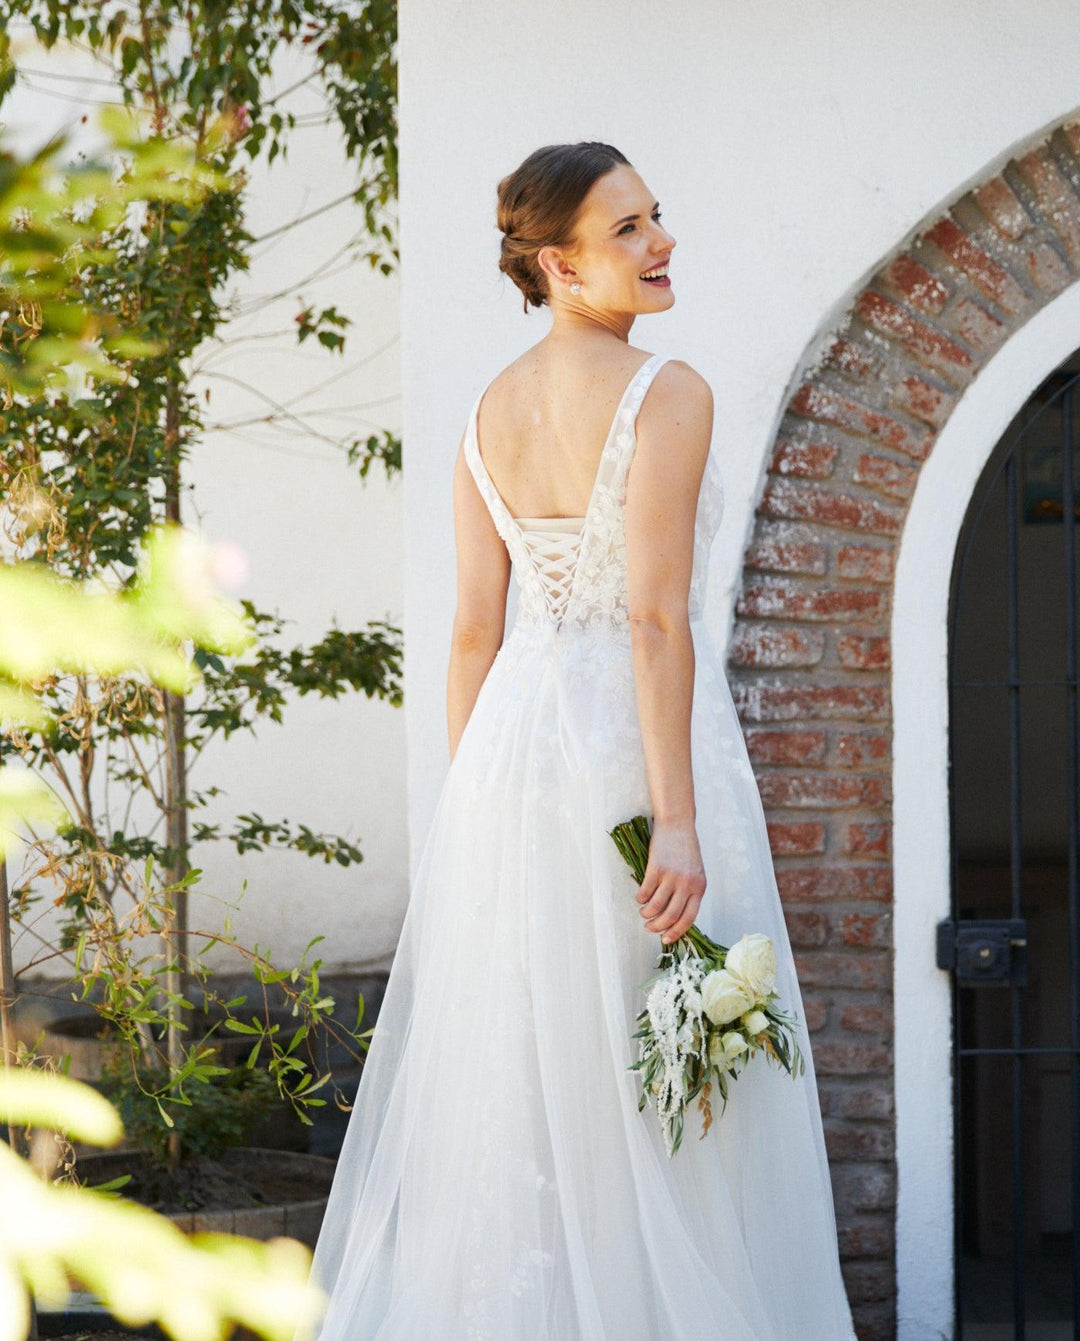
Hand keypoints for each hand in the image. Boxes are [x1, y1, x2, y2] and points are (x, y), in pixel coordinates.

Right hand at [636, 819, 705, 944]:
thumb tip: (674, 918)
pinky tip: (640, 898)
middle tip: (649, 928)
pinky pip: (645, 892)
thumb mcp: (695, 873)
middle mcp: (687, 884)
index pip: (689, 919)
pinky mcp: (656, 868)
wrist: (678, 825)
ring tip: (643, 913)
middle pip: (671, 916)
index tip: (665, 940)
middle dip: (657, 927)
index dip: (676, 933)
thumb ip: (689, 893)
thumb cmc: (686, 850)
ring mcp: (671, 876)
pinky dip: (640, 899)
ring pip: (656, 907)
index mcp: (699, 888)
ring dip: (646, 914)